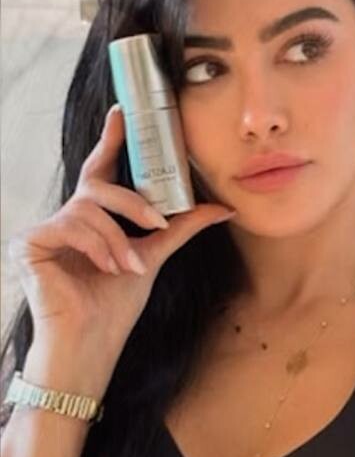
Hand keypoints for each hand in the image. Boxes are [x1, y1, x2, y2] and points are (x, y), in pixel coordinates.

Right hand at [9, 104, 235, 357]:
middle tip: (156, 222)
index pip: (102, 170)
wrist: (90, 344)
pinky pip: (69, 227)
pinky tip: (106, 268)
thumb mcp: (153, 257)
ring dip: (117, 240)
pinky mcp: (29, 243)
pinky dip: (95, 247)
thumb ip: (182, 228)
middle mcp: (65, 217)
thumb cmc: (114, 307)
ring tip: (129, 267)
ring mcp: (44, 229)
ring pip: (89, 210)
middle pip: (98, 186)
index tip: (123, 112)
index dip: (112, 140)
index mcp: (92, 217)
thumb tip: (223, 207)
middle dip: (131, 202)